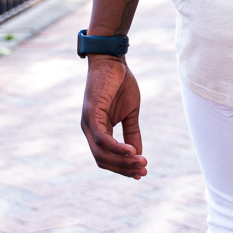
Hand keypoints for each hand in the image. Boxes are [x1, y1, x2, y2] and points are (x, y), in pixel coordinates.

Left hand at [80, 58, 146, 177]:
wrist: (112, 60)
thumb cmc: (120, 83)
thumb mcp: (131, 112)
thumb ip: (132, 132)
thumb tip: (138, 154)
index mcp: (98, 130)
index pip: (107, 158)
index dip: (123, 168)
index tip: (141, 173)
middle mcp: (89, 130)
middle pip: (103, 160)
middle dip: (124, 169)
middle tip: (143, 170)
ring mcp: (88, 123)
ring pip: (101, 153)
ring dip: (122, 162)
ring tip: (141, 163)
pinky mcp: (91, 114)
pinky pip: (102, 138)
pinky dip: (116, 148)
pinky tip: (131, 151)